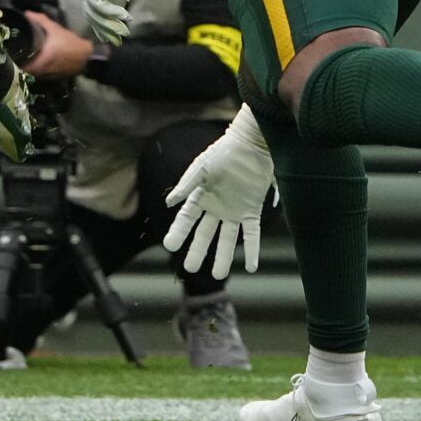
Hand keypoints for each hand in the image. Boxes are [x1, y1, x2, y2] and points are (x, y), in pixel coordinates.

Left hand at [20, 10, 92, 77]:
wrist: (87, 56)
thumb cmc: (70, 42)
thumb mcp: (55, 28)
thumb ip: (40, 20)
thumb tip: (26, 14)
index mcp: (40, 61)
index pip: (21, 66)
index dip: (13, 60)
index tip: (8, 53)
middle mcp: (42, 72)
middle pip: (24, 71)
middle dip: (19, 63)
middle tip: (14, 53)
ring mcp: (47, 77)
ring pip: (32, 74)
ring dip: (27, 67)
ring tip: (22, 57)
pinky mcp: (53, 79)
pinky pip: (40, 75)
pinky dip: (37, 70)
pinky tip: (36, 62)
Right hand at [162, 105, 273, 279]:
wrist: (251, 145)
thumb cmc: (224, 152)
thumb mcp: (202, 168)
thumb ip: (187, 185)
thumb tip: (168, 203)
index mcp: (201, 195)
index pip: (186, 218)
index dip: (178, 232)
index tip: (169, 246)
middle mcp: (216, 206)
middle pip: (205, 233)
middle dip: (197, 251)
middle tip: (189, 268)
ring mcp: (234, 210)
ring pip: (227, 238)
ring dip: (223, 256)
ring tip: (218, 275)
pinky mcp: (252, 210)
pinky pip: (251, 234)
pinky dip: (252, 250)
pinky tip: (251, 267)